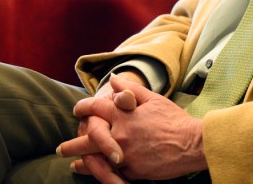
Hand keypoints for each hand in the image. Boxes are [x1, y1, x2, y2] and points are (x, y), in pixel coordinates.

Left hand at [58, 74, 206, 181]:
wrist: (191, 143)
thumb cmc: (174, 120)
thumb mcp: (154, 99)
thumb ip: (131, 89)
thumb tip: (113, 79)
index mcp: (125, 114)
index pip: (96, 108)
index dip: (84, 108)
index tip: (77, 110)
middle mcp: (120, 134)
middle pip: (88, 137)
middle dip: (72, 143)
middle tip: (61, 147)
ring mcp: (124, 154)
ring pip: (94, 158)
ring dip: (80, 160)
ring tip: (72, 163)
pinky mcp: (131, 170)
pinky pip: (110, 172)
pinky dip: (98, 172)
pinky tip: (92, 172)